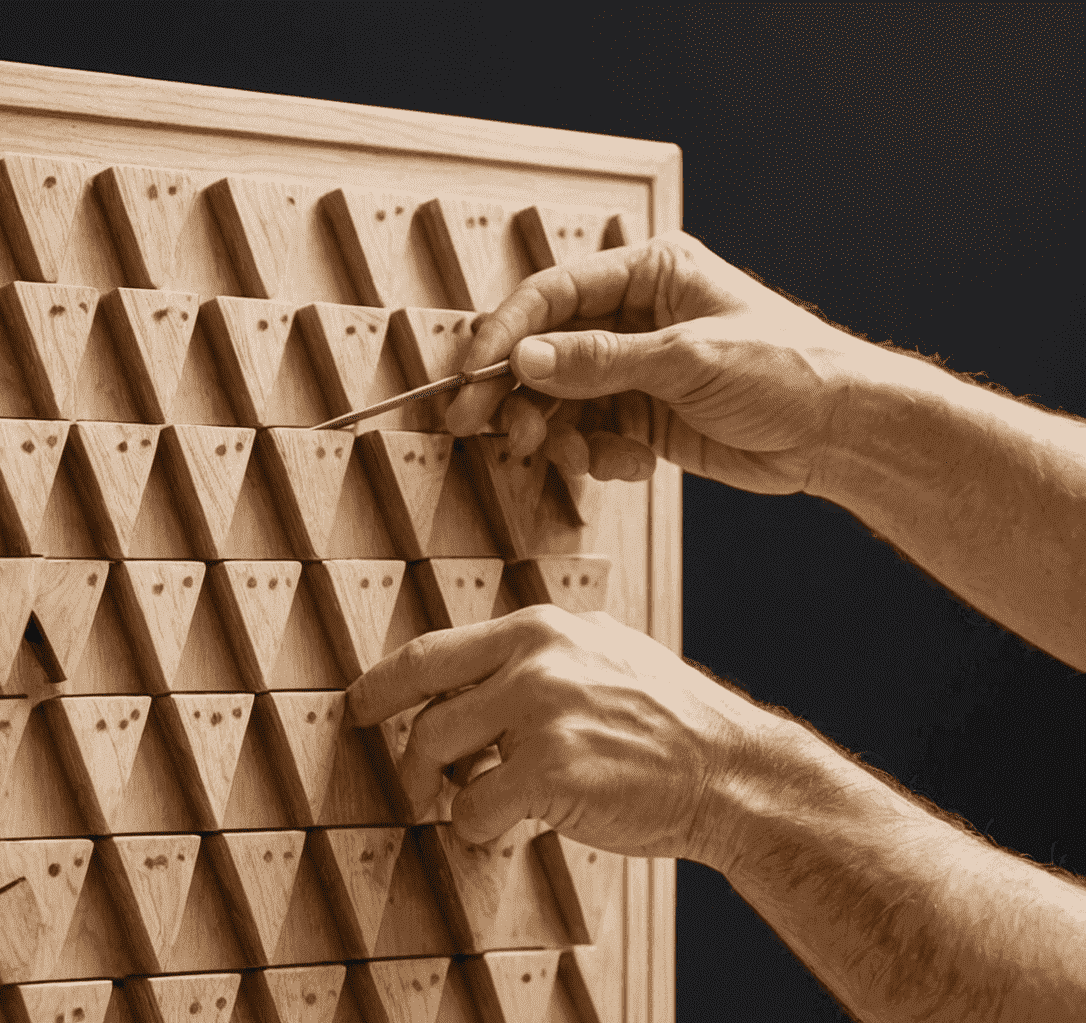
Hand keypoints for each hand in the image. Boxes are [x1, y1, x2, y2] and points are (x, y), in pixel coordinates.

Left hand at [347, 605, 770, 864]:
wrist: (732, 772)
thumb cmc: (669, 724)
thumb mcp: (605, 654)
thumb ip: (541, 655)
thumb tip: (477, 671)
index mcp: (539, 628)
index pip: (430, 653)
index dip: (380, 686)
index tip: (356, 709)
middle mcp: (533, 661)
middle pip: (426, 715)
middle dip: (416, 762)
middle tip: (425, 789)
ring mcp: (540, 713)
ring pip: (439, 760)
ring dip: (451, 795)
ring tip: (487, 805)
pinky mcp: (547, 772)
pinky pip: (473, 810)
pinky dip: (481, 830)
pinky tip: (514, 829)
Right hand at [443, 233, 868, 497]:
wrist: (838, 431)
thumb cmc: (785, 369)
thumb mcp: (685, 360)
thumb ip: (599, 364)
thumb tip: (523, 359)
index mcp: (650, 273)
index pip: (555, 295)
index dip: (505, 333)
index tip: (470, 374)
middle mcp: (637, 316)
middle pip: (546, 350)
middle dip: (517, 391)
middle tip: (480, 426)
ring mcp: (637, 369)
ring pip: (561, 399)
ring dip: (556, 433)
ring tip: (570, 458)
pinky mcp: (644, 416)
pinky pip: (591, 435)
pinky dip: (598, 456)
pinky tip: (633, 465)